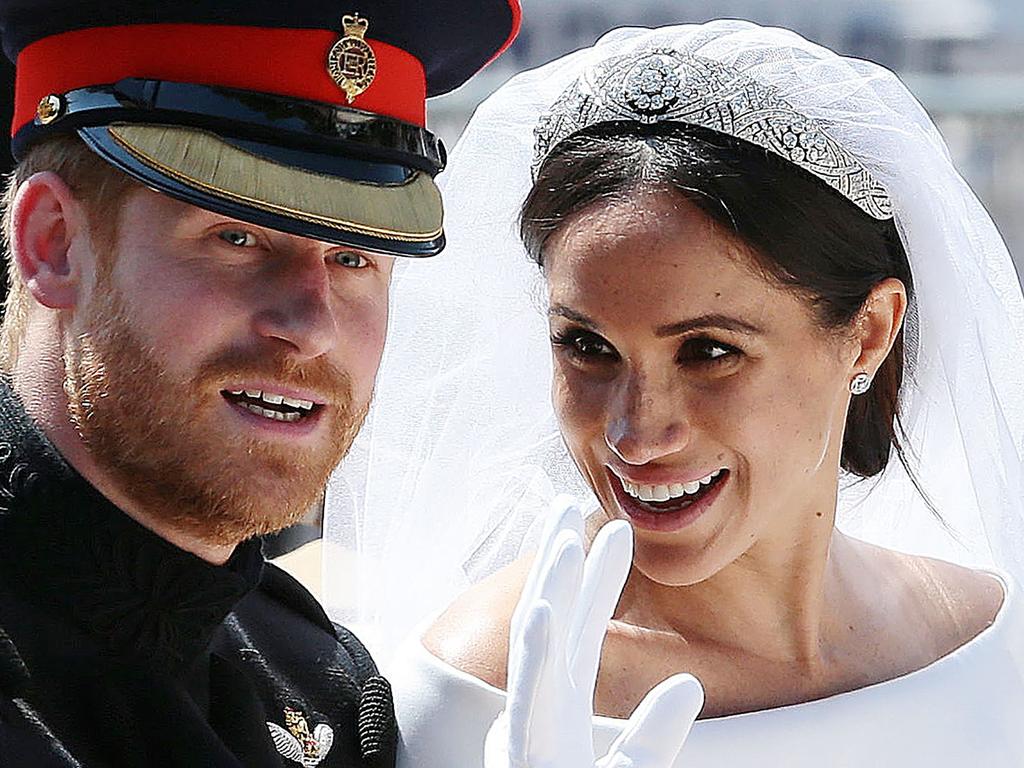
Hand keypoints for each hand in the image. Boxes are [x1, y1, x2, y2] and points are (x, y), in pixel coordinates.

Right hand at [484, 496, 703, 767]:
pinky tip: (542, 614)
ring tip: (562, 542)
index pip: (583, 625)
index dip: (595, 576)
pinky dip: (535, 656)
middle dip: (558, 561)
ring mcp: (527, 727)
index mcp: (564, 702)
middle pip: (553, 617)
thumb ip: (652, 736)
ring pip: (536, 647)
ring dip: (548, 592)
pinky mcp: (520, 752)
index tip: (611, 529)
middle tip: (567, 502)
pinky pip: (529, 700)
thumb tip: (688, 684)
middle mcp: (542, 704)